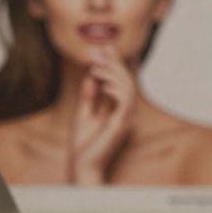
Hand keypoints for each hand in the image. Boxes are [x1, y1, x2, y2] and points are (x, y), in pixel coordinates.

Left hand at [70, 44, 136, 183]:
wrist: (83, 165)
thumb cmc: (84, 146)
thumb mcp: (83, 113)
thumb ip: (89, 95)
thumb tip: (92, 76)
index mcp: (118, 110)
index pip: (120, 81)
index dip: (113, 63)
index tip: (104, 47)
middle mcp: (126, 113)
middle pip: (127, 81)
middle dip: (114, 63)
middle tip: (102, 49)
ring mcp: (126, 118)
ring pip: (128, 87)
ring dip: (113, 73)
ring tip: (96, 67)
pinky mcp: (122, 124)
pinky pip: (125, 100)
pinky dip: (115, 88)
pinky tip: (103, 83)